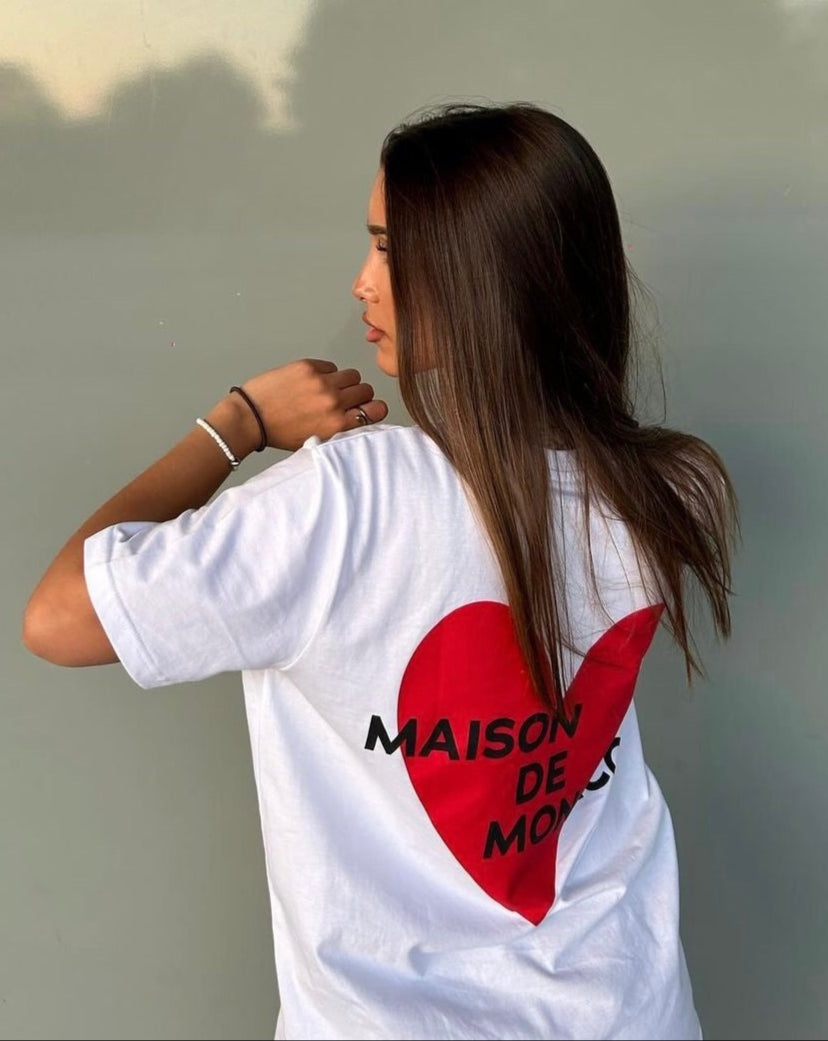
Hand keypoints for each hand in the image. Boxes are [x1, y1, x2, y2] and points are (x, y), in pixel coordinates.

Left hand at [237, 358, 388, 452]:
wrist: (251, 418)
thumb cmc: (280, 434)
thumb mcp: (317, 440)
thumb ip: (341, 428)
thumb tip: (360, 415)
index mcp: (338, 424)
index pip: (377, 409)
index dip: (373, 408)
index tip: (365, 408)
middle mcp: (334, 402)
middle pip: (365, 390)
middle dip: (357, 395)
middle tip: (342, 399)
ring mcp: (321, 382)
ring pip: (352, 375)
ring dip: (344, 381)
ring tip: (328, 388)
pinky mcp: (308, 367)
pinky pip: (331, 366)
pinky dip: (326, 373)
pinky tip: (311, 382)